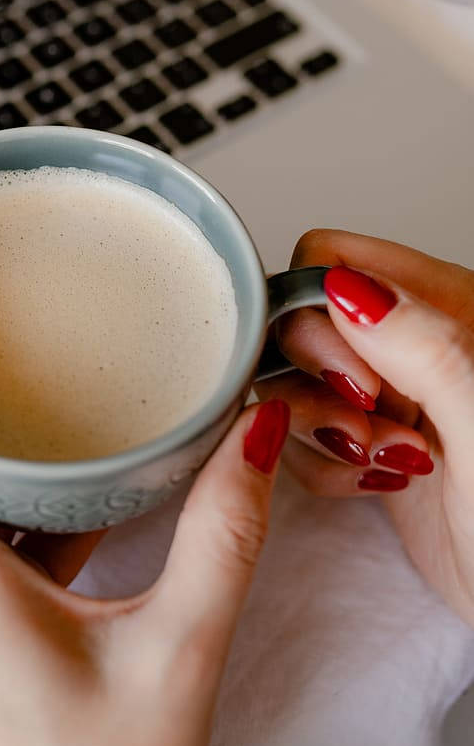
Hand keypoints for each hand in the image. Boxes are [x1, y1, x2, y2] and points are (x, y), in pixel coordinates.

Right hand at [255, 230, 473, 626]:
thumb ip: (428, 350)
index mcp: (449, 305)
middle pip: (303, 322)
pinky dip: (324, 466)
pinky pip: (304, 436)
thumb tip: (348, 288)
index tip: (353, 380)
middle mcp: (414, 342)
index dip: (318, 315)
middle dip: (319, 383)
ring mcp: (392, 394)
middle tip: (366, 428)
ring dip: (321, 430)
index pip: (333, 260)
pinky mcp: (371, 444)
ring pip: (296, 382)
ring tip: (382, 462)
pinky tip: (375, 485)